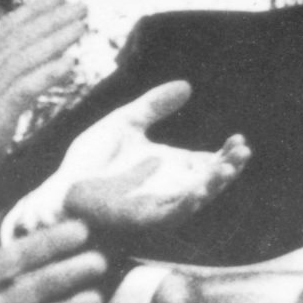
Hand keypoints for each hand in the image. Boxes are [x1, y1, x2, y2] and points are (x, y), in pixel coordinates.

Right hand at [0, 0, 90, 167]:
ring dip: (54, 40)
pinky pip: (22, 91)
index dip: (31, 11)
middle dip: (50, 19)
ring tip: (82, 27)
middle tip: (81, 6)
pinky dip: (46, 74)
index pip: (4, 31)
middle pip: (15, 40)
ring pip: (21, 60)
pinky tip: (70, 62)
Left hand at [54, 83, 245, 240]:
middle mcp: (175, 185)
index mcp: (174, 165)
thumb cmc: (91, 162)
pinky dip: (188, 203)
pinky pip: (174, 213)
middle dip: (231, 166)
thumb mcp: (124, 123)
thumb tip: (187, 85)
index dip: (229, 151)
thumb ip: (153, 106)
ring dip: (216, 184)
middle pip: (214, 177)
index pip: (212, 159)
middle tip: (242, 151)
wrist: (60, 191)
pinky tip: (198, 190)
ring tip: (227, 169)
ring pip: (200, 196)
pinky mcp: (147, 218)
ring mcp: (164, 203)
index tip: (239, 138)